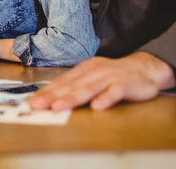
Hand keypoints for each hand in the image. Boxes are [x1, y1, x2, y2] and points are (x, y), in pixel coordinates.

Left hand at [29, 52, 175, 110]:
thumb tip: (50, 98)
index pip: (62, 82)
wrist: (144, 68)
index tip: (32, 101)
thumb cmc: (112, 75)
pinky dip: (105, 99)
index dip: (46, 92)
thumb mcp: (92, 77)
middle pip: (71, 86)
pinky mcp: (125, 84)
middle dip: (52, 96)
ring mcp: (109, 77)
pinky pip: (114, 92)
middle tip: (38, 105)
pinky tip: (97, 107)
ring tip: (58, 107)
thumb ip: (75, 86)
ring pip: (88, 89)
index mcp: (83, 69)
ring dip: (72, 98)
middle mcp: (93, 71)